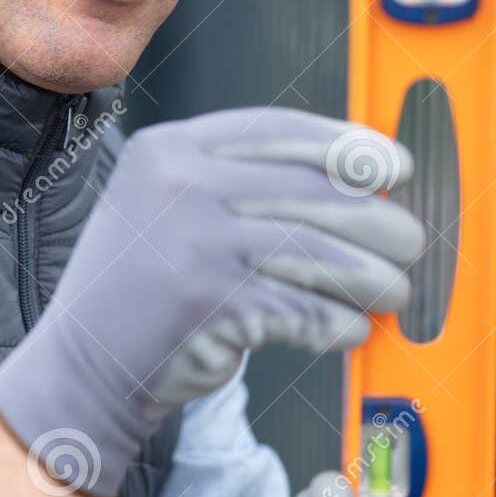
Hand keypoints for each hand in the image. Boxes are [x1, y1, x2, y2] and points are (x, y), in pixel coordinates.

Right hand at [0, 108, 423, 496]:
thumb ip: (239, 182)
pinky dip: (336, 322)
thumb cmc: (141, 289)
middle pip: (311, 190)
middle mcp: (181, 185)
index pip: (281, 129)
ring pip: (317, 250)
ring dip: (370, 277)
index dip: (350, 146)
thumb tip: (353, 179)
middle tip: (411, 241)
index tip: (396, 166)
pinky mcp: (212, 302)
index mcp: (172, 148)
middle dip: (376, 221)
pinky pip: (301, 307)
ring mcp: (194, 242)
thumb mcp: (168, 206)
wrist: (84, 366)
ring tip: (394, 292)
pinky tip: (351, 328)